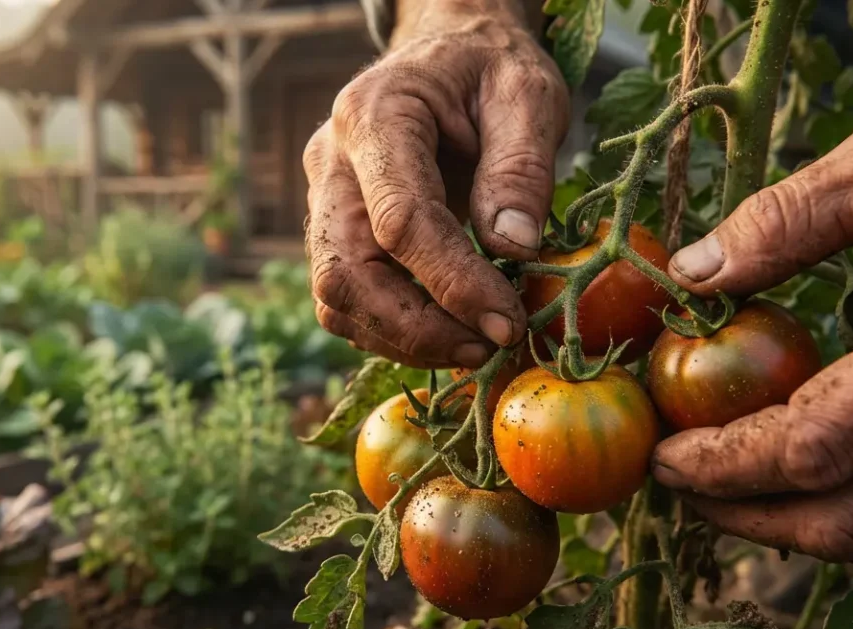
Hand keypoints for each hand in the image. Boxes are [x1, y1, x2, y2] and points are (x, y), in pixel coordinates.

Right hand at [304, 0, 568, 368]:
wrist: (449, 56)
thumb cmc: (490, 70)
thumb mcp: (528, 94)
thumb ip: (520, 168)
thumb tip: (514, 249)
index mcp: (374, 115)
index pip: (399, 221)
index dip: (453, 283)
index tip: (507, 321)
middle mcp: (331, 162)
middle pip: (346, 272)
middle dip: (416, 327)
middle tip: (488, 347)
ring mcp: (324, 200)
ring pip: (336, 297)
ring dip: (403, 339)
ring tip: (476, 346)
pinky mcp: (335, 232)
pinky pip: (347, 300)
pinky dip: (394, 331)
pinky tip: (450, 331)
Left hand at [652, 88, 852, 565]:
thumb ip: (786, 219)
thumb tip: (691, 274)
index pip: (813, 449)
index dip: (723, 464)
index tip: (661, 455)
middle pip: (846, 521)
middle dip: (744, 515)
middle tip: (673, 482)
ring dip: (791, 521)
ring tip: (718, 480)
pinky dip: (845, 504)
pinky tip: (791, 465)